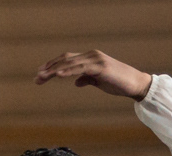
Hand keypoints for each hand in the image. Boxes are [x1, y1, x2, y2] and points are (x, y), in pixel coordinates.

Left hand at [34, 51, 152, 100]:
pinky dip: (68, 71)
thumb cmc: (117, 83)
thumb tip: (76, 82)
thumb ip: (86, 79)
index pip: (67, 59)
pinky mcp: (100, 67)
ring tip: (42, 77)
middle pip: (65, 60)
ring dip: (54, 71)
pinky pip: (80, 68)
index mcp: (90, 58)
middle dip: (49, 69)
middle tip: (36, 78)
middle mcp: (91, 56)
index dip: (53, 65)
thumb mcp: (98, 81)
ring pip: (70, 63)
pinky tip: (58, 74)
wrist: (135, 84)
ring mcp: (96, 60)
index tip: (40, 74)